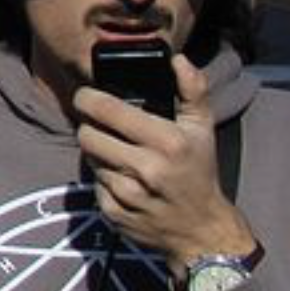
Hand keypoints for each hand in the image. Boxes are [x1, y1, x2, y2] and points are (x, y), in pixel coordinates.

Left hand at [77, 54, 257, 270]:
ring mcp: (128, 194)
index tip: (86, 96)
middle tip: (102, 126)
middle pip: (87, 134)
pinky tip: (124, 180)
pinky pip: (93, 185)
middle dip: (91, 126)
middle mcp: (147, 168)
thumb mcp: (203, 128)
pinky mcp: (114, 214)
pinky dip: (103, 180)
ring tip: (120, 153)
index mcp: (167, 142)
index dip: (88, 98)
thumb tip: (177, 59)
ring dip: (98, 153)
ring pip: (89, 159)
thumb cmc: (199, 171)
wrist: (201, 231)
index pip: (105, 109)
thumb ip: (192, 89)